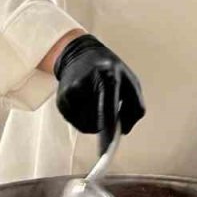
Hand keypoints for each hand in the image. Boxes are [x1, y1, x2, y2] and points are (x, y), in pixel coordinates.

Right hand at [53, 34, 145, 152]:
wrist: (80, 53)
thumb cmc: (110, 70)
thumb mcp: (130, 81)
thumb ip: (136, 106)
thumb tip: (124, 130)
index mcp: (108, 76)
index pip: (108, 106)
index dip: (110, 126)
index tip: (110, 142)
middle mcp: (86, 83)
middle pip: (94, 121)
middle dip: (103, 126)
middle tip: (107, 119)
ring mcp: (71, 91)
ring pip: (85, 125)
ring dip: (93, 123)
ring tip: (95, 105)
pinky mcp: (61, 100)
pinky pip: (75, 122)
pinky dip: (83, 119)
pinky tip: (85, 104)